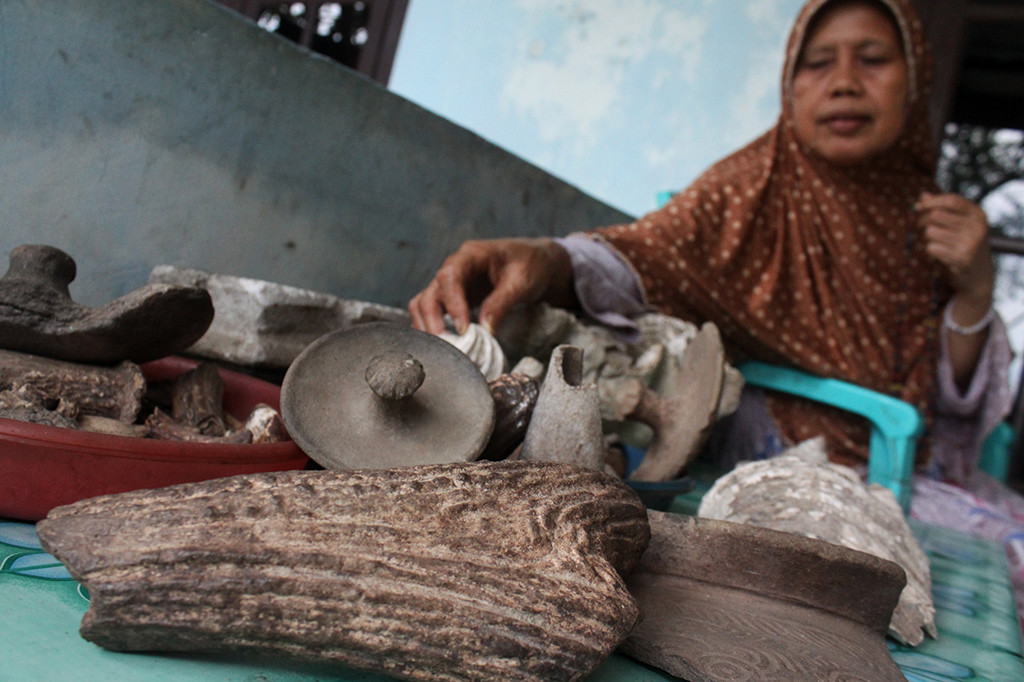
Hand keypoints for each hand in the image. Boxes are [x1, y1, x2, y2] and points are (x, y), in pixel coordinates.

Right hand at [408, 238, 574, 335]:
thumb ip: (502, 302)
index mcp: (472, 255)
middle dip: (433, 321)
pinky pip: (432, 312)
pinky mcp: (454, 298)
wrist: (537, 263)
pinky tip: (443, 345)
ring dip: (428, 326)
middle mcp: (455, 267)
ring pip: (424, 303)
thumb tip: (485, 329)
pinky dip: (432, 328)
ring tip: (442, 349)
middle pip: (430, 293)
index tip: (463, 329)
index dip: (452, 303)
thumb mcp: (522, 281)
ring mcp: (452, 284)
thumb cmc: (531, 265)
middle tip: (447, 346)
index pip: (449, 276)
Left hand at [917, 191, 994, 303]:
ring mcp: (970, 243)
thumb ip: (944, 209)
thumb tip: (923, 196)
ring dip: (928, 238)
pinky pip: (931, 247)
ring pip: (930, 232)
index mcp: (978, 214)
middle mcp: (977, 226)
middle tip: (922, 227)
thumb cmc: (965, 243)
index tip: (917, 207)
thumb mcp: (960, 223)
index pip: (951, 200)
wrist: (979, 275)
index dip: (931, 202)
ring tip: (938, 243)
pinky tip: (941, 254)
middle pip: (935, 215)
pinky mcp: (961, 258)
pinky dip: (931, 250)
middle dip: (923, 220)